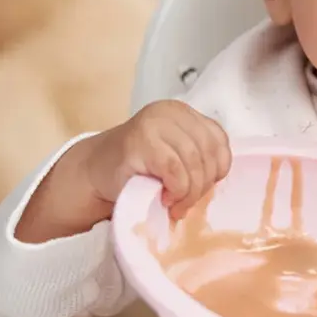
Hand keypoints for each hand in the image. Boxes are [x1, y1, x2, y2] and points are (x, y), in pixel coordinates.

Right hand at [16, 100, 230, 242]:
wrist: (95, 173)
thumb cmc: (139, 169)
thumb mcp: (175, 154)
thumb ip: (199, 155)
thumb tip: (222, 177)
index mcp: (183, 112)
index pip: (219, 140)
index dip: (218, 169)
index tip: (203, 187)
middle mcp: (170, 111)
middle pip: (209, 152)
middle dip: (203, 184)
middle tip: (187, 203)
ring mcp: (154, 124)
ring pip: (194, 162)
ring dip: (190, 192)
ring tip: (177, 204)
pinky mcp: (140, 141)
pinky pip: (175, 169)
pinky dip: (177, 189)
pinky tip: (166, 198)